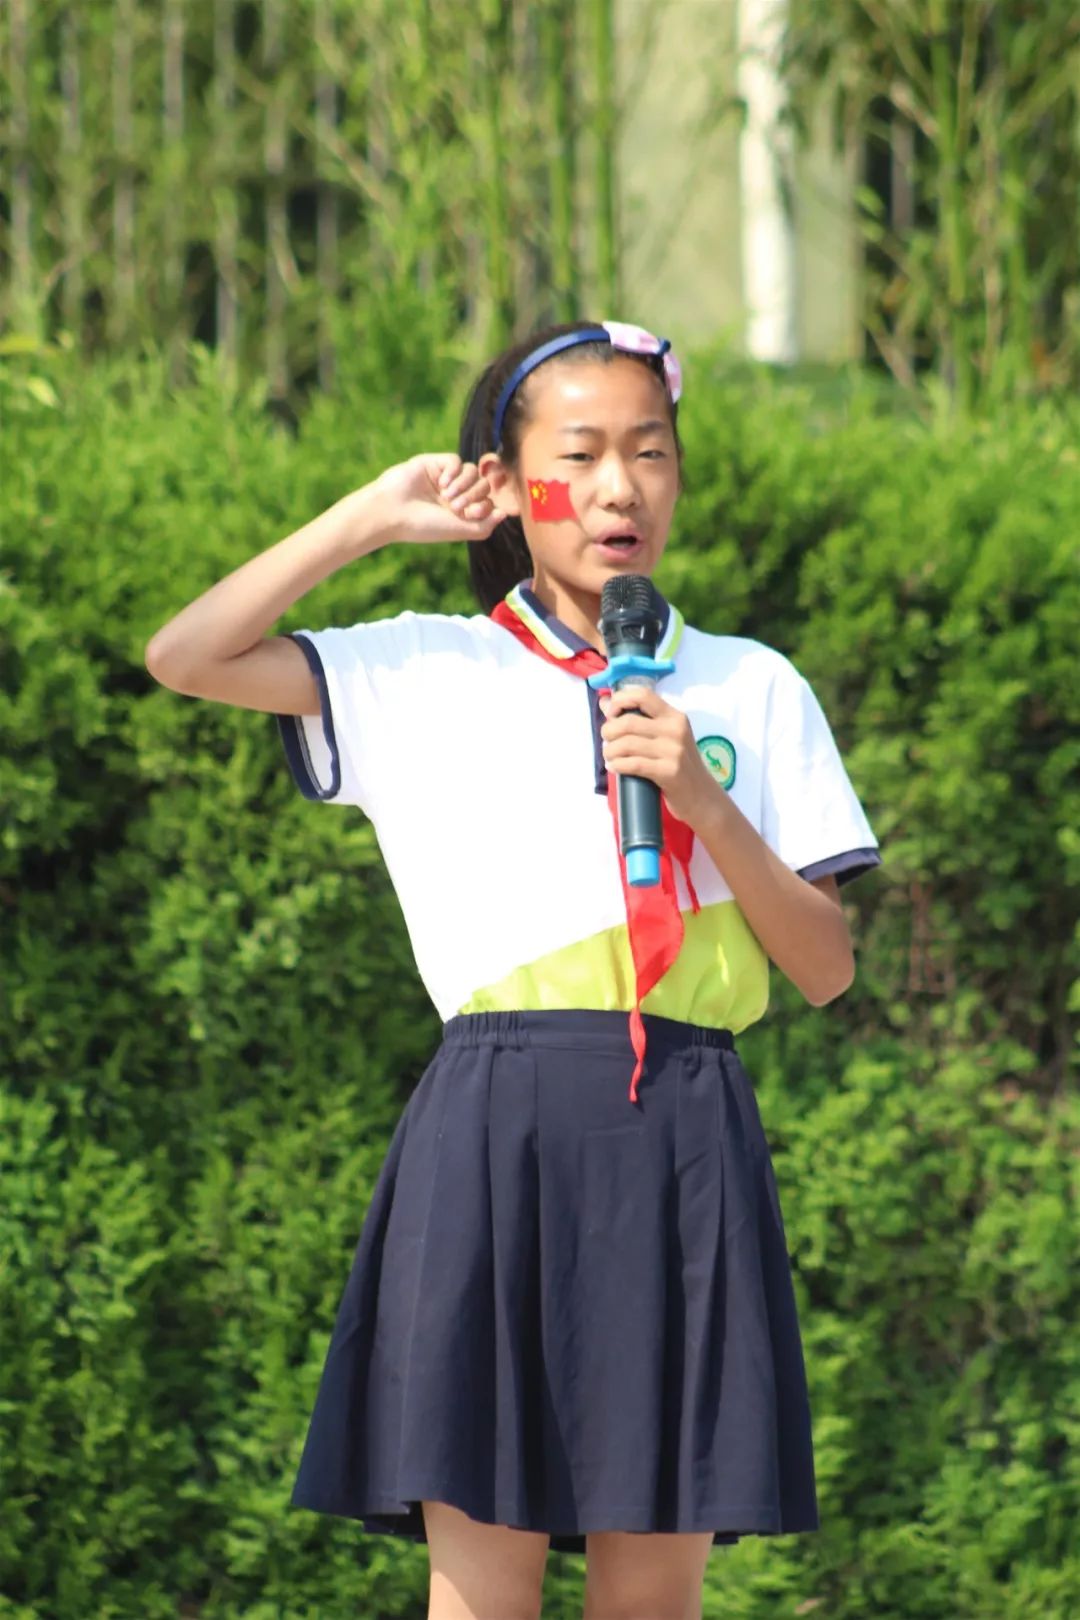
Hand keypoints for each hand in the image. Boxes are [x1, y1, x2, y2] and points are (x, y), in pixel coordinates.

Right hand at [372, 452, 501, 544]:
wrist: (393, 512)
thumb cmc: (423, 526)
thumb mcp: (459, 531)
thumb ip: (484, 526)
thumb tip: (504, 513)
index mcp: (461, 512)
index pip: (488, 501)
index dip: (485, 505)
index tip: (470, 514)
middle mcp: (455, 495)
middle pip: (483, 485)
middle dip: (474, 495)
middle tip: (455, 506)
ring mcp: (445, 479)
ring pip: (472, 471)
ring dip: (464, 484)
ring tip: (446, 496)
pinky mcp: (434, 464)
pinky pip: (456, 460)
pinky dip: (454, 471)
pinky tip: (442, 482)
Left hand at [599, 684, 719, 827]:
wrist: (702, 796)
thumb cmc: (678, 764)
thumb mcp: (665, 737)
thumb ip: (638, 719)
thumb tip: (604, 702)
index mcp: (674, 716)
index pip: (643, 695)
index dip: (620, 700)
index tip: (610, 714)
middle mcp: (676, 730)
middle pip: (629, 722)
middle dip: (608, 731)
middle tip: (606, 740)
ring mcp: (674, 751)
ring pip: (627, 744)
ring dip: (610, 750)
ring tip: (609, 756)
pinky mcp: (669, 771)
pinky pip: (634, 764)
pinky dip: (618, 765)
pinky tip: (614, 767)